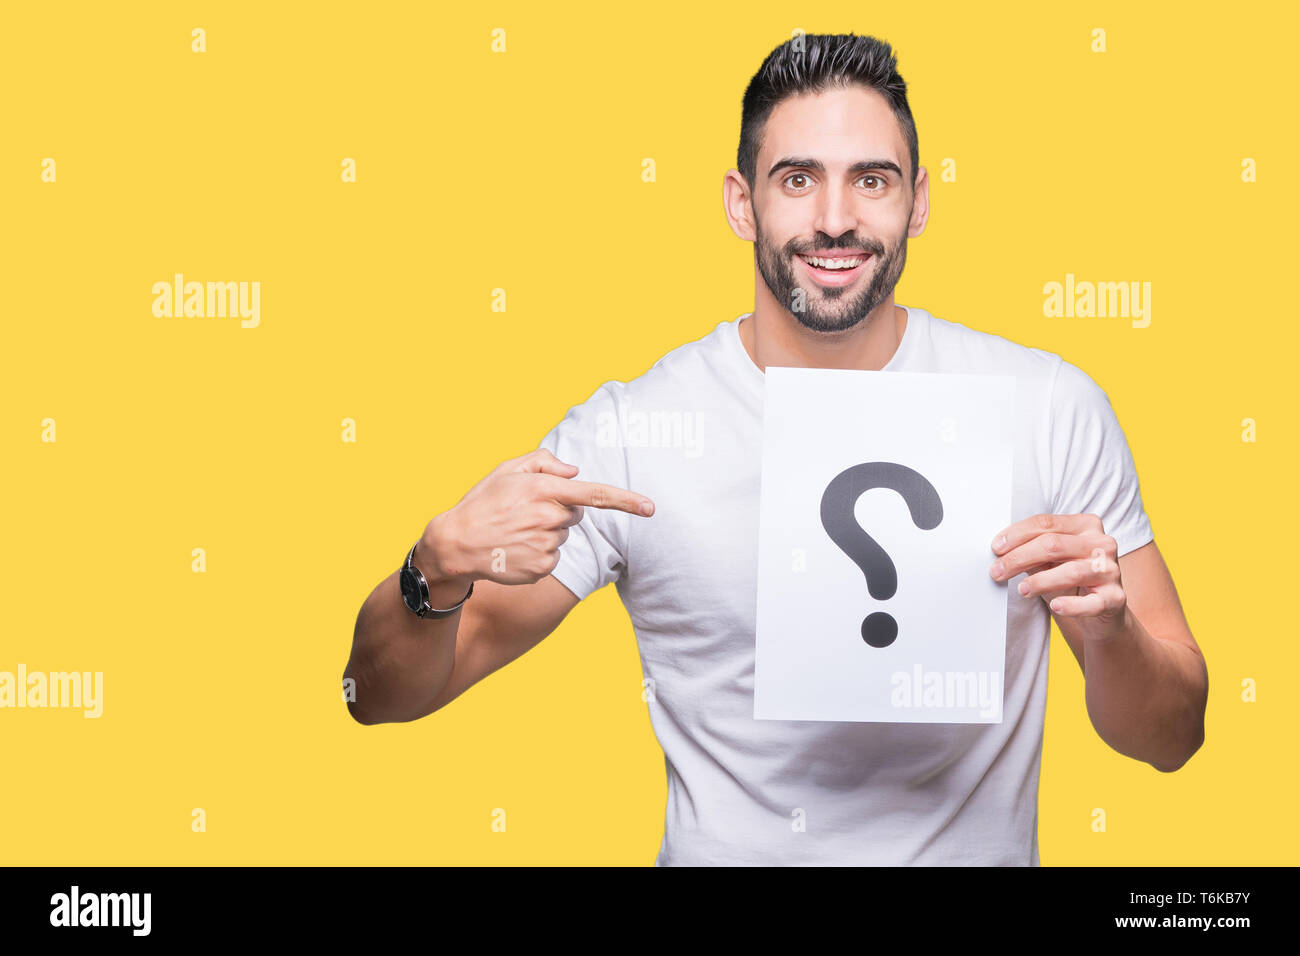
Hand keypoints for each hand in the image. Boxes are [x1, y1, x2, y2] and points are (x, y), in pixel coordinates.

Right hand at [422, 448, 654, 587]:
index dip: (626, 500)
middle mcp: (549, 518)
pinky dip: (539, 554)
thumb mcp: (507, 470)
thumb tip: (574, 471)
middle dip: (557, 512)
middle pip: (575, 515)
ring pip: (562, 536)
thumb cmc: (483, 503)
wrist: (456, 544)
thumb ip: (544, 462)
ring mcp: (546, 545)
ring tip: (515, 532)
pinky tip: (516, 549)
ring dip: (545, 533)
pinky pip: (554, 557)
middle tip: (524, 513)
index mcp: (544, 490)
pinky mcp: (543, 567)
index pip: (594, 494)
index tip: (651, 508)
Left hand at [989, 512, 1126, 640]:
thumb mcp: (1049, 560)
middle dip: (1020, 557)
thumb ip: (1031, 550)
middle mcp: (1102, 543)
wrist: (1101, 609)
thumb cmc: (1070, 579)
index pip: (1046, 523)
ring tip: (1021, 589)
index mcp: (1086, 525)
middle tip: (997, 571)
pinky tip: (1056, 606)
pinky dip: (1072, 605)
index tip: (995, 548)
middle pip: (1054, 545)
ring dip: (1040, 581)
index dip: (1017, 535)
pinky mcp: (1115, 598)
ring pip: (1071, 571)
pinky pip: (1092, 602)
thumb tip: (999, 548)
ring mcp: (1111, 570)